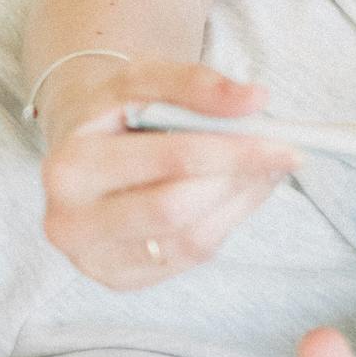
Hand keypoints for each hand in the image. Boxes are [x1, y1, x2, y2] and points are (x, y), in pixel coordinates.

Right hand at [39, 61, 299, 288]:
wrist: (81, 147)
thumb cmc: (114, 110)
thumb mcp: (143, 78)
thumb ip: (197, 83)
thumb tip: (255, 100)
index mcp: (70, 166)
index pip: (170, 160)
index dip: (234, 152)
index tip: (285, 143)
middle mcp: (70, 222)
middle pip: (178, 208)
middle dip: (239, 179)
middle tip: (283, 155)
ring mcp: (92, 260)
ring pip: (190, 240)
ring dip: (239, 202)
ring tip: (260, 169)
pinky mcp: (118, 279)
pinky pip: (188, 257)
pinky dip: (224, 222)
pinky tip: (233, 192)